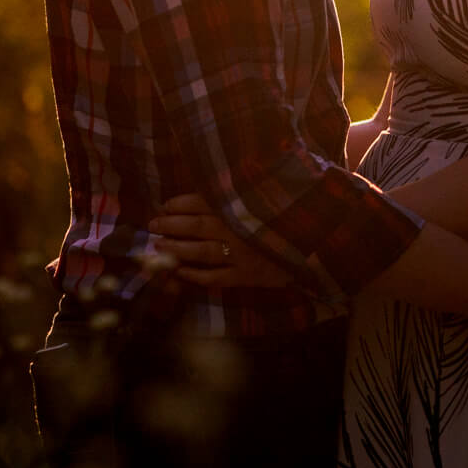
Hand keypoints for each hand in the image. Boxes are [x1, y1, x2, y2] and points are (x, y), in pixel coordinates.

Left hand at [148, 193, 295, 288]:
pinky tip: (178, 271)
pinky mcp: (246, 276)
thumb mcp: (263, 196)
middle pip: (196, 226)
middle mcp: (237, 229)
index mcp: (240, 206)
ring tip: (158, 245)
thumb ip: (236, 192)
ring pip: (201, 252)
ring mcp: (241, 255)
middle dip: (170, 225)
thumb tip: (206, 189)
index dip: (179, 204)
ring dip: (177, 249)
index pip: (201, 202)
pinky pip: (214, 278)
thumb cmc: (285, 216)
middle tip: (152, 225)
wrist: (316, 246)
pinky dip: (194, 275)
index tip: (164, 205)